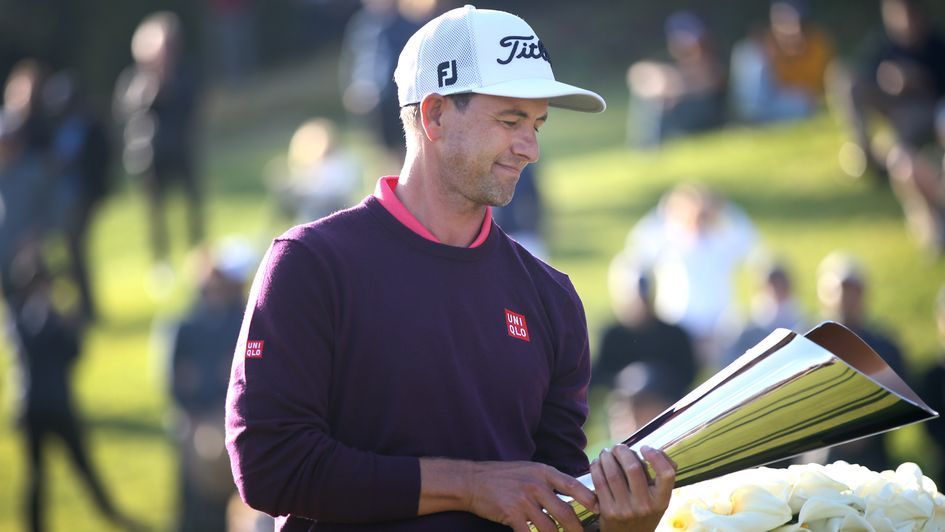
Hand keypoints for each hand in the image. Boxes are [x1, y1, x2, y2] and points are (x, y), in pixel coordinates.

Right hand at [466, 460, 598, 531]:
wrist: (473, 481)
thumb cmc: (503, 476)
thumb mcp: (529, 469)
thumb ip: (548, 480)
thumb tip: (571, 492)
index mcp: (543, 472)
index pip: (573, 486)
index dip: (589, 499)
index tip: (599, 509)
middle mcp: (536, 485)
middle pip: (565, 512)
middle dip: (577, 528)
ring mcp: (524, 501)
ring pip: (550, 527)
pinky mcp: (512, 515)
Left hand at [589, 446, 675, 531]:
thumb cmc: (645, 513)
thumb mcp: (659, 500)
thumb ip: (660, 477)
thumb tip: (656, 451)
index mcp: (661, 501)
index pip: (666, 474)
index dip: (656, 456)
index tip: (645, 448)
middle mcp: (644, 505)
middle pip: (633, 469)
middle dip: (622, 451)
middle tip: (618, 447)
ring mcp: (625, 509)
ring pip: (613, 473)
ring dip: (607, 457)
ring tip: (606, 453)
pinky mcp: (607, 511)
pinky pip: (600, 482)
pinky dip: (596, 468)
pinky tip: (597, 463)